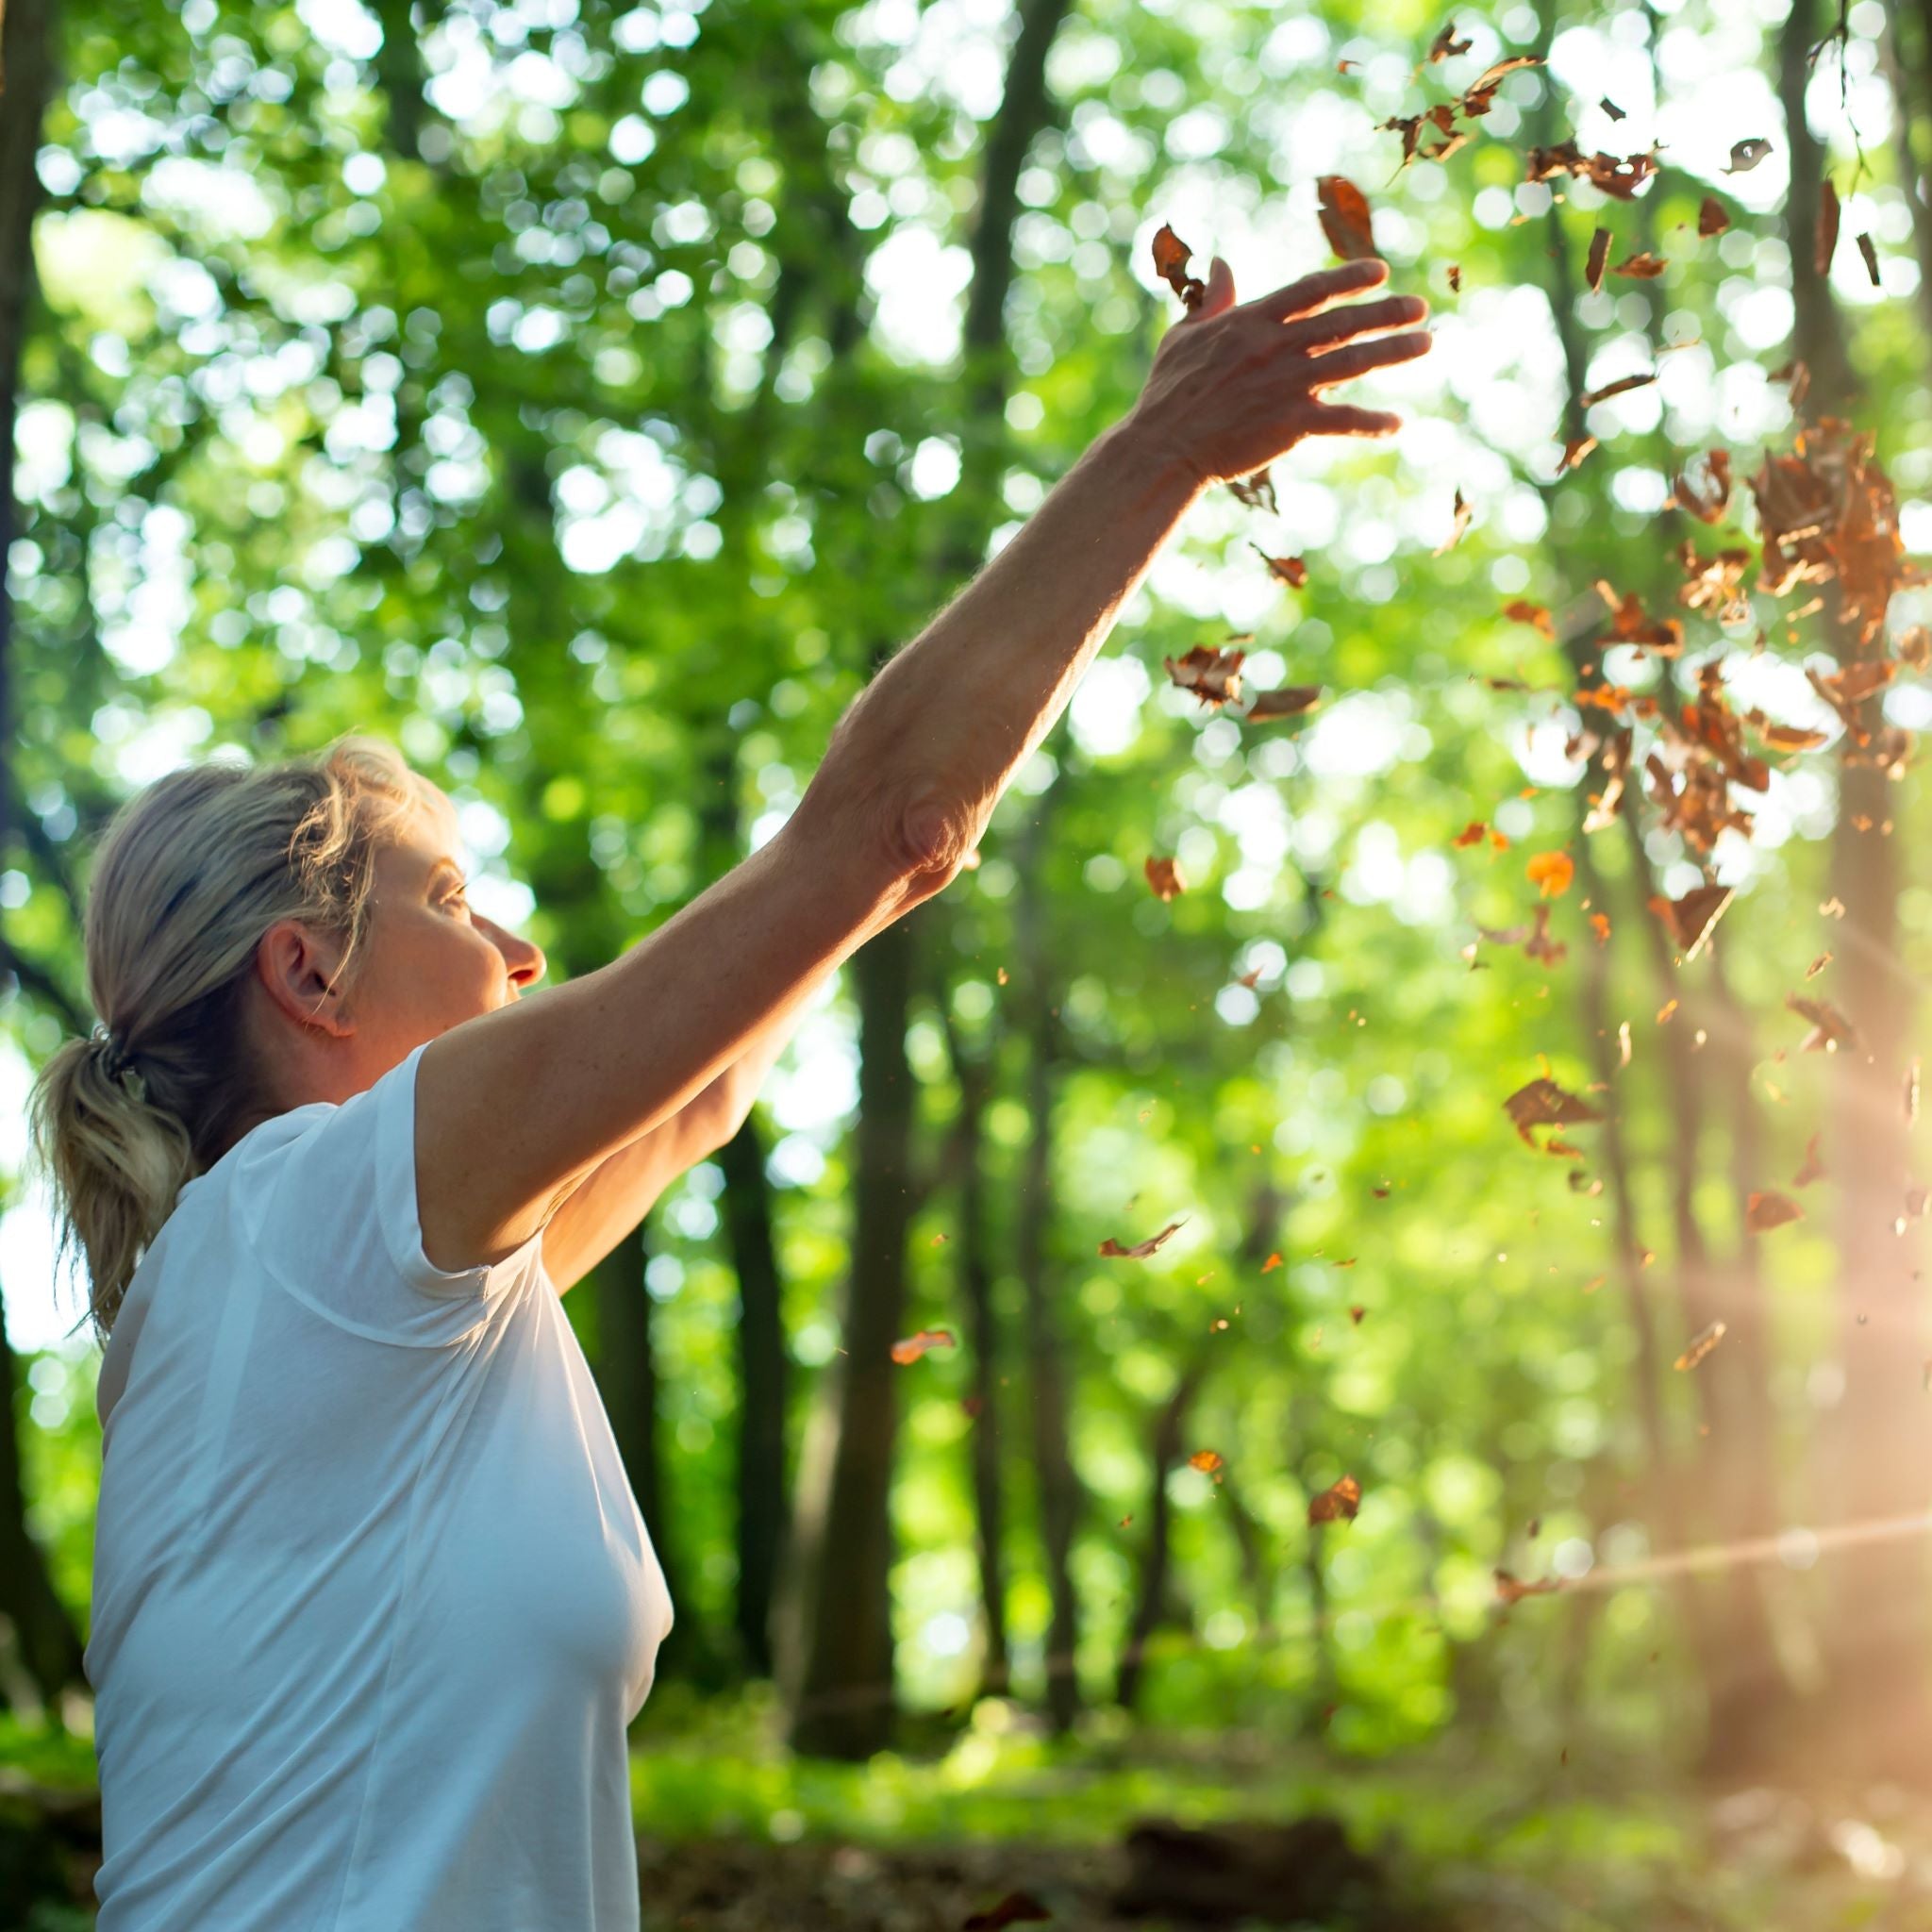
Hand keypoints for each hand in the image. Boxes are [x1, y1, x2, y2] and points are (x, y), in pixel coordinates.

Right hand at [1124, 255, 1432, 487]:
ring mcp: (1286, 384)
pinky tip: (1396, 423)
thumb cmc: (1167, 394)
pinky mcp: (1291, 424)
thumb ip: (1212, 299)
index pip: (1310, 290)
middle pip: (1342, 321)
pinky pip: (1342, 419)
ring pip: (1353, 361)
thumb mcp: (1183, 335)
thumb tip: (1224, 262)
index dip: (1347, 278)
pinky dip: (1371, 422)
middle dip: (1386, 311)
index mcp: (1251, 321)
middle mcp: (1275, 346)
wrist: (1163, 447)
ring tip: (1426, 342)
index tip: (1379, 272)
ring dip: (1393, 350)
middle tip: (1421, 306)